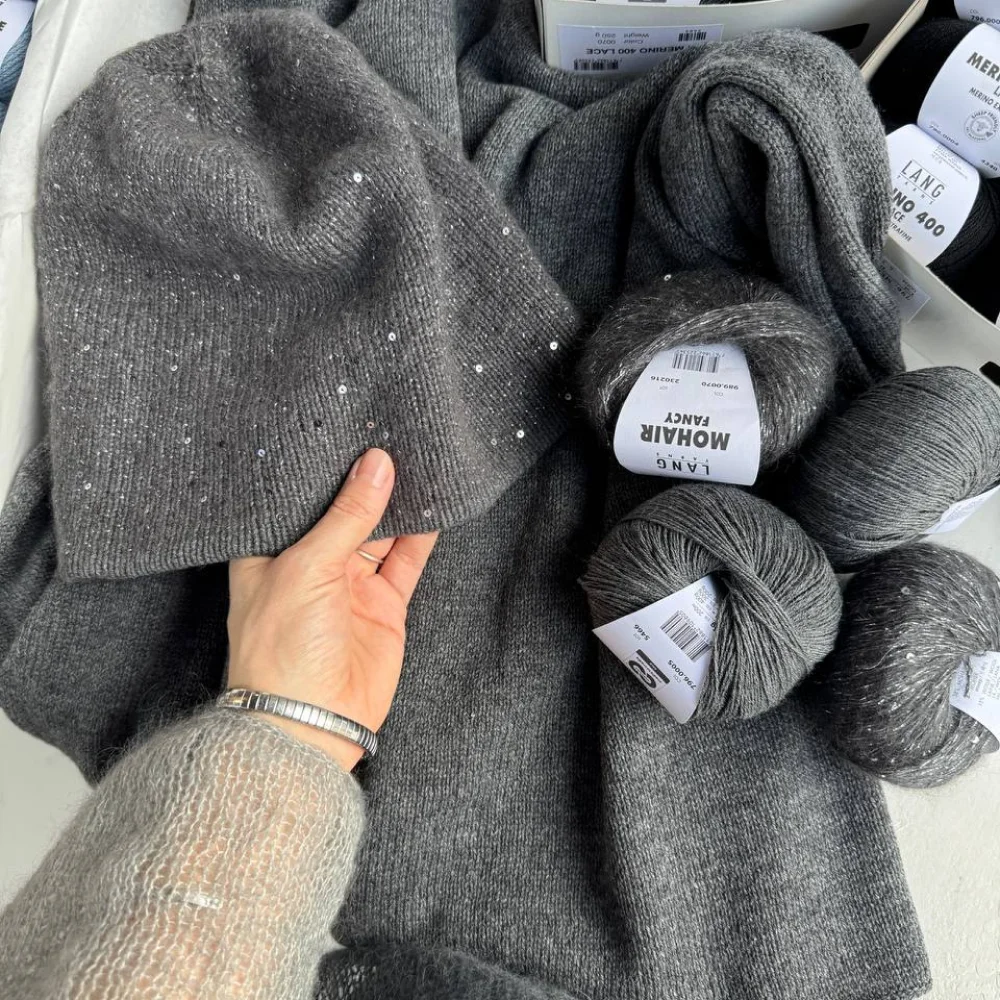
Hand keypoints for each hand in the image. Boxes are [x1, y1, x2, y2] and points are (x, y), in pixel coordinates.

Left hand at [227, 449, 437, 769]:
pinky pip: (405, 562)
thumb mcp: (306, 567)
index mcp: (271, 553)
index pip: (297, 499)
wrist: (311, 722)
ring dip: (397, 503)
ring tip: (418, 459)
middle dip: (364, 480)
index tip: (344, 428)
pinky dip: (421, 536)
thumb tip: (376, 465)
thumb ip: (346, 516)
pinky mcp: (383, 606)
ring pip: (379, 532)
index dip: (320, 469)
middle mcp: (310, 565)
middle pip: (342, 512)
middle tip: (389, 433)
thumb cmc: (282, 648)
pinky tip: (435, 505)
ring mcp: (349, 586)